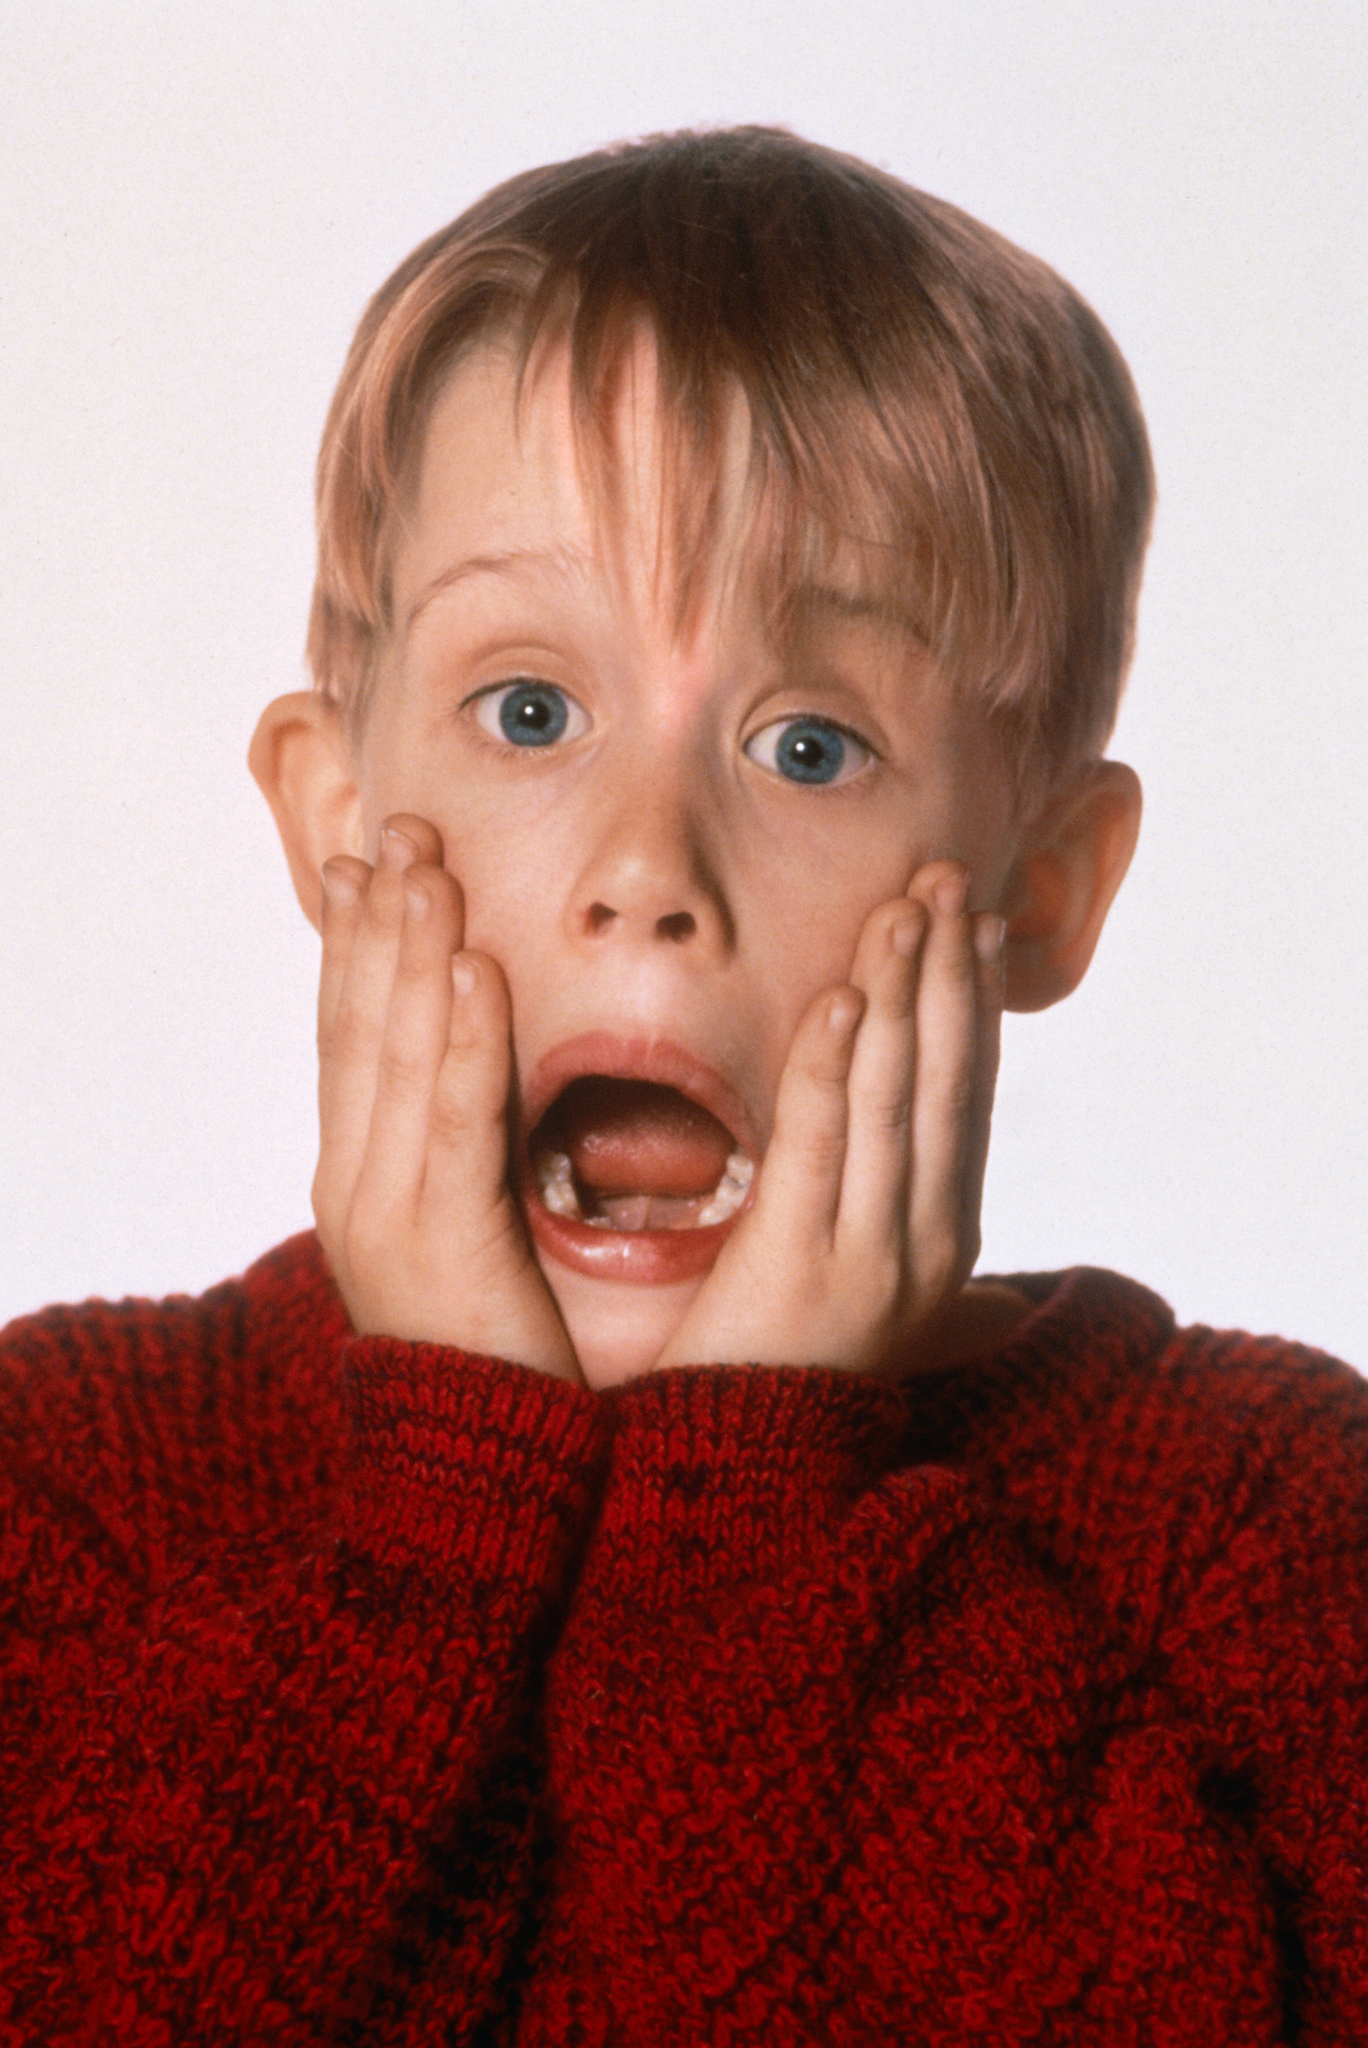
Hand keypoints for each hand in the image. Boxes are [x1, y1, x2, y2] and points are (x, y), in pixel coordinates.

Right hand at [313, 814, 580, 1381]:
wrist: (480, 1473)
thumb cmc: (492, 1347)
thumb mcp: (464, 1227)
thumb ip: (459, 1148)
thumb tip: (479, 1070)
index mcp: (359, 1178)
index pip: (351, 1038)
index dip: (357, 946)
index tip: (369, 862)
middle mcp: (355, 1183)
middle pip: (362, 1027)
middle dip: (381, 922)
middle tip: (400, 829)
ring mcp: (384, 1213)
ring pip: (396, 1056)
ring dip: (411, 952)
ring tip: (426, 866)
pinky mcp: (439, 1244)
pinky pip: (455, 1122)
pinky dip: (460, 1041)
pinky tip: (470, 971)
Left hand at [653, 864, 1004, 1378]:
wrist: (741, 1488)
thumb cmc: (787, 1382)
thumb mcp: (868, 1309)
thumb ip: (904, 1250)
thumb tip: (969, 1248)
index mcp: (940, 1240)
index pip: (965, 1095)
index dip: (971, 1003)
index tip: (973, 924)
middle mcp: (926, 1241)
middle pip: (945, 1078)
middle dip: (950, 972)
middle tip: (949, 878)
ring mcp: (873, 1253)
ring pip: (895, 1093)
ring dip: (902, 991)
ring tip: (906, 905)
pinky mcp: (803, 1261)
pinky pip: (820, 1141)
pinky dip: (833, 1064)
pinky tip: (840, 996)